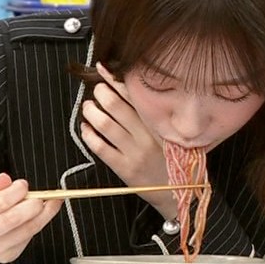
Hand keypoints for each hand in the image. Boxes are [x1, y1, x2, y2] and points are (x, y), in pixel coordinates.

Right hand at [0, 172, 61, 263]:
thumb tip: (4, 180)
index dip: (14, 192)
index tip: (22, 185)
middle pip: (12, 220)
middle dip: (31, 205)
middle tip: (39, 196)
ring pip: (25, 231)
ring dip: (43, 214)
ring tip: (50, 202)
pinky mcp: (7, 256)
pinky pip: (28, 238)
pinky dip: (39, 223)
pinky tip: (43, 214)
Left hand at [80, 63, 174, 218]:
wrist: (179, 194)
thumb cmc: (175, 160)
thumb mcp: (174, 134)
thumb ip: (157, 115)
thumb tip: (130, 90)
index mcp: (160, 124)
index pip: (135, 95)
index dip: (116, 80)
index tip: (103, 69)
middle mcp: (147, 136)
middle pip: (116, 106)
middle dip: (101, 93)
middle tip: (97, 90)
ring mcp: (135, 153)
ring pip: (106, 125)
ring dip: (92, 112)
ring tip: (87, 107)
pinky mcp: (125, 169)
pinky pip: (101, 148)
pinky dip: (89, 135)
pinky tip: (85, 128)